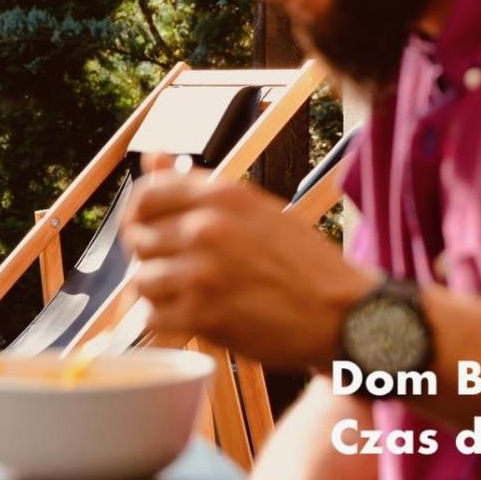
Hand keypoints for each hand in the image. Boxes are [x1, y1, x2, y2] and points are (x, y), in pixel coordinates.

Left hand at [121, 159, 380, 366]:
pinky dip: (168, 321)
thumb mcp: (255, 207)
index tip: (147, 229)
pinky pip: (154, 317)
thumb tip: (151, 158)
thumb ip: (196, 185)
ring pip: (142, 280)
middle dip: (150, 256)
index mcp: (221, 194)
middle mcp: (207, 227)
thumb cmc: (303, 262)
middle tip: (176, 268)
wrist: (343, 313)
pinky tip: (193, 316)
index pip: (145, 194)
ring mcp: (202, 272)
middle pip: (137, 239)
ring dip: (159, 292)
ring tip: (188, 294)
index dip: (138, 215)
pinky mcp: (202, 315)